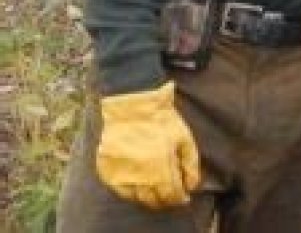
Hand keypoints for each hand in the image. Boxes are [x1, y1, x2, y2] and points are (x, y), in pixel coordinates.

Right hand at [96, 81, 199, 208]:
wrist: (132, 103)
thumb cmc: (161, 119)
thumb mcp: (184, 137)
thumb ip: (190, 164)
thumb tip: (192, 186)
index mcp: (161, 168)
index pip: (171, 196)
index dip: (179, 198)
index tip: (184, 196)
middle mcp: (140, 176)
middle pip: (153, 201)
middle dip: (165, 199)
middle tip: (170, 193)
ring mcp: (121, 174)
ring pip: (136, 198)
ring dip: (148, 196)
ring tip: (156, 188)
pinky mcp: (107, 170)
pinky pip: (120, 189)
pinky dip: (131, 190)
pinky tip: (139, 181)